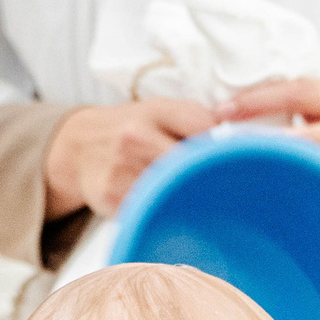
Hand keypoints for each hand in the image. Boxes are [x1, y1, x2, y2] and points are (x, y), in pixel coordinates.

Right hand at [46, 99, 216, 218]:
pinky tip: (160, 203)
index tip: (229, 157)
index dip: (221, 145)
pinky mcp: (111, 198)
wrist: (79, 146)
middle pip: (189, 164)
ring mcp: (121, 169)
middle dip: (205, 175)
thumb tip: (240, 138)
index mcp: (153, 111)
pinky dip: (160, 209)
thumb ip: (196, 119)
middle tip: (216, 184)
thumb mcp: (159, 110)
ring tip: (183, 192)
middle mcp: (135, 137)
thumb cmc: (130, 128)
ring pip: (171, 190)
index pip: (204, 128)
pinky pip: (148, 209)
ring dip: (184, 196)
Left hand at [215, 80, 319, 215]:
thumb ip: (306, 100)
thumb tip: (247, 107)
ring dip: (271, 175)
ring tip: (232, 176)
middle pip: (302, 140)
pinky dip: (291, 198)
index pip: (299, 93)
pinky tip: (261, 202)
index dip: (258, 100)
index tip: (222, 110)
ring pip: (310, 174)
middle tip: (217, 149)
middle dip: (259, 145)